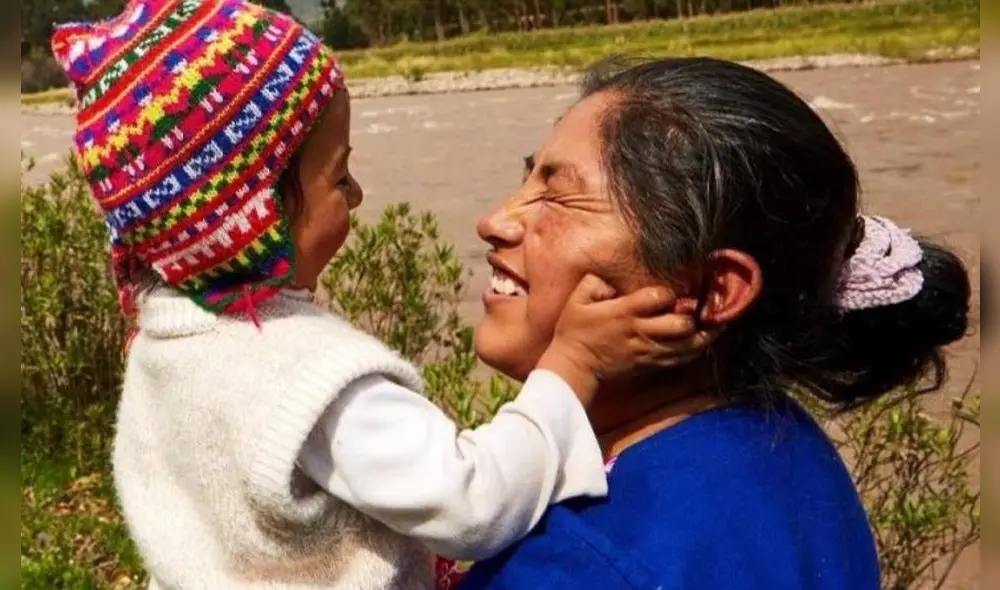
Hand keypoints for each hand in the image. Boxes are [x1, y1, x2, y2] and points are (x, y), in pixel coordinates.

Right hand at [537, 274, 711, 404]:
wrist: (574, 366)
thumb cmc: (574, 331)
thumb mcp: (576, 300)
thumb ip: (594, 283)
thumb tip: (612, 281)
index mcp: (624, 312)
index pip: (659, 298)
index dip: (671, 292)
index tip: (673, 290)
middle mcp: (641, 331)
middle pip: (681, 325)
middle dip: (697, 314)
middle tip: (706, 305)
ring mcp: (648, 350)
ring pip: (687, 344)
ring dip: (705, 333)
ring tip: (719, 322)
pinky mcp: (650, 364)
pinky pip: (680, 358)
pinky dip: (696, 349)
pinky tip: (705, 340)